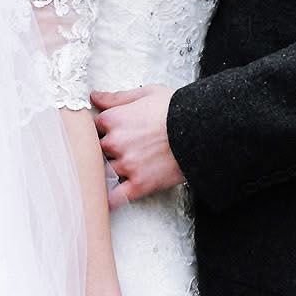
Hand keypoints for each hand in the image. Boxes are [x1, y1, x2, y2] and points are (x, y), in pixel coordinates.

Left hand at [91, 87, 180, 209]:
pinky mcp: (139, 184)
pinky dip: (109, 201)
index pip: (92, 128)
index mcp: (113, 119)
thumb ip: (116, 97)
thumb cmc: (177, 110)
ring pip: (104, 172)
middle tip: (120, 150)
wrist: (202, 129)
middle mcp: (115, 142)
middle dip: (106, 151)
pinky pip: (115, 198)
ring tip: (122, 169)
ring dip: (109, 172)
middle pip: (96, 150)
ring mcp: (126, 165)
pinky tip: (106, 200)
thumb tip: (94, 97)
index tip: (109, 133)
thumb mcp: (146, 94)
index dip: (101, 131)